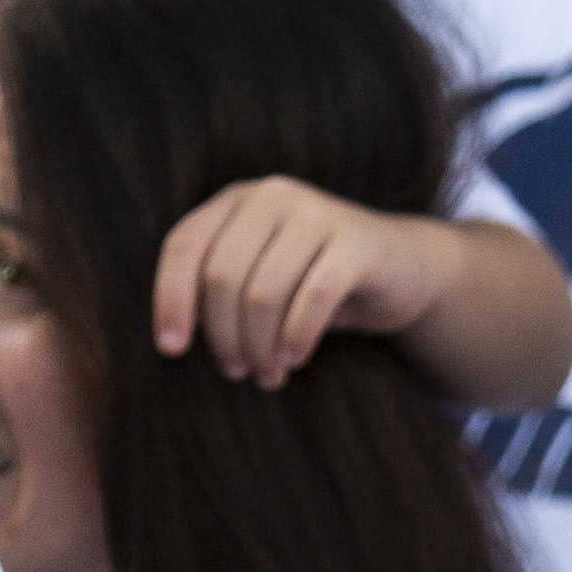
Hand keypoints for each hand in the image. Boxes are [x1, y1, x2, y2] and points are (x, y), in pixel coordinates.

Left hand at [152, 178, 461, 389]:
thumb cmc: (315, 282)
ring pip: (263, 293)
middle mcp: (272, 197)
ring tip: (268, 375)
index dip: (170, 299)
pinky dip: (297, 339)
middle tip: (237, 371)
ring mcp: (315, 214)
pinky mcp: (355, 243)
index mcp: (237, 201)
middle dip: (223, 336)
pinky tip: (295, 360)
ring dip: (260, 347)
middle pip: (221, 276)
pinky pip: (312, 299)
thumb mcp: (261, 278)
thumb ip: (219, 291)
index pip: (184, 246)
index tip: (171, 350)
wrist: (401, 270)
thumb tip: (175, 337)